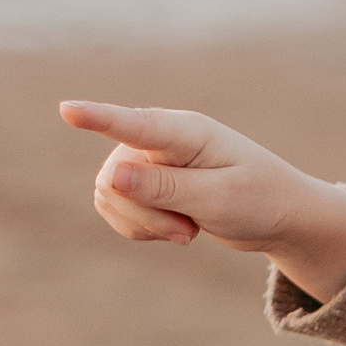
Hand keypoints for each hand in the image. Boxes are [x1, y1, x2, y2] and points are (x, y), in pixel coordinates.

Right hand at [58, 97, 345, 302]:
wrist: (278, 215)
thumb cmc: (259, 200)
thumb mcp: (218, 199)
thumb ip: (165, 188)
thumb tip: (112, 176)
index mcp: (185, 131)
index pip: (134, 125)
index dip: (97, 118)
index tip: (67, 110)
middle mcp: (159, 139)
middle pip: (114, 179)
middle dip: (143, 216)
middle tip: (188, 234)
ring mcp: (148, 160)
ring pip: (110, 197)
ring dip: (144, 225)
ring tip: (188, 230)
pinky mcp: (143, 183)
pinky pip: (116, 211)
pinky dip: (141, 230)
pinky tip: (175, 230)